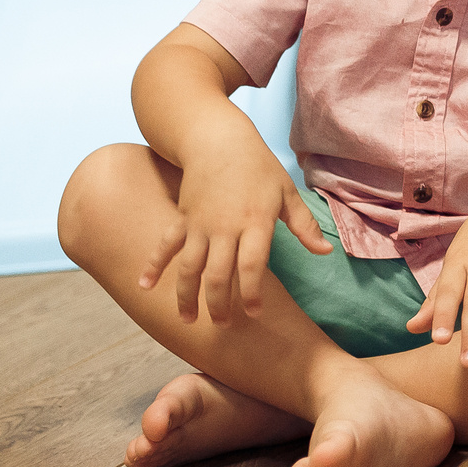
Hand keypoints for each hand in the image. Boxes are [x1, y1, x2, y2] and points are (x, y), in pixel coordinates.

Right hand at [142, 131, 330, 325]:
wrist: (219, 140)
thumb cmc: (259, 167)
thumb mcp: (287, 192)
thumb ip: (304, 226)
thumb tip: (324, 252)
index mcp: (255, 222)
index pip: (251, 265)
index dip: (251, 292)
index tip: (255, 313)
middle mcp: (225, 227)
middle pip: (217, 273)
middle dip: (218, 303)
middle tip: (223, 325)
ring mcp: (199, 224)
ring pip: (189, 266)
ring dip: (186, 295)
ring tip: (188, 320)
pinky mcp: (182, 219)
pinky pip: (165, 245)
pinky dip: (153, 265)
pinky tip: (143, 286)